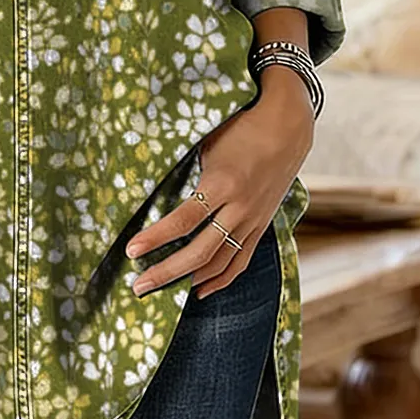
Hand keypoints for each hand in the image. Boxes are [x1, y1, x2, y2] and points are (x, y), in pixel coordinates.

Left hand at [124, 70, 314, 299]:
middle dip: (166, 271)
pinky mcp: (261, 226)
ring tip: (160, 291)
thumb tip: (149, 185)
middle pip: (200, 251)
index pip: (183, 220)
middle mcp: (239, 207)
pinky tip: (200, 291)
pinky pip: (240, 260)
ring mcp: (252, 220)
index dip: (156, 238)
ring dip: (189, 280)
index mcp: (222, 183)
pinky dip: (221, 279)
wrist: (287, 127)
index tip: (131, 250)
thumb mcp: (207, 143)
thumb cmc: (239, 127)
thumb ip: (186, 168)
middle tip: (138, 285)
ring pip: (220, 262)